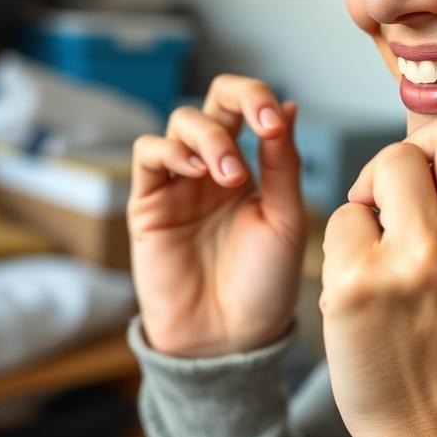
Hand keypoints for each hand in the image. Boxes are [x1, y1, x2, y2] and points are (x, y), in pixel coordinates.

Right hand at [128, 74, 307, 356]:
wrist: (229, 338)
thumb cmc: (264, 283)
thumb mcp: (285, 217)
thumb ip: (282, 162)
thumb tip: (289, 105)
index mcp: (250, 167)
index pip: (248, 108)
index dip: (260, 99)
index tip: (276, 120)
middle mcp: (212, 167)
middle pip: (214, 101)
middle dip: (239, 98)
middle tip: (261, 123)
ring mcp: (179, 183)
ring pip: (180, 122)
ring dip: (209, 135)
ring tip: (228, 174)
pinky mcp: (148, 203)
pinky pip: (148, 155)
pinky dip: (169, 150)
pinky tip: (193, 171)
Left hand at [320, 65, 436, 436]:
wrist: (432, 430)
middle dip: (425, 155)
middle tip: (415, 194)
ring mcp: (418, 261)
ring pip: (389, 163)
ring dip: (380, 193)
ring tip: (387, 239)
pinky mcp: (358, 280)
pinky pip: (345, 212)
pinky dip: (349, 238)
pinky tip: (365, 277)